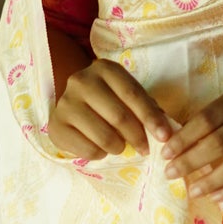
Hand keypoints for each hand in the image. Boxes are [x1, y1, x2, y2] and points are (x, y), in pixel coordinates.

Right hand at [48, 58, 172, 162]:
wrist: (73, 105)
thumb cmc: (109, 100)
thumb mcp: (128, 96)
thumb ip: (147, 108)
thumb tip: (166, 131)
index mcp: (105, 69)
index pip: (133, 94)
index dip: (151, 117)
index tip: (165, 136)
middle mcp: (81, 81)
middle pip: (118, 116)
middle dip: (137, 137)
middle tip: (145, 148)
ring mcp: (66, 103)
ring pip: (103, 136)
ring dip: (119, 147)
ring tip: (120, 147)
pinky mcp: (56, 125)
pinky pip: (87, 149)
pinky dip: (100, 154)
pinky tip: (100, 148)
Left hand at [160, 84, 222, 201]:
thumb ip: (216, 118)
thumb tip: (177, 144)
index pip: (207, 118)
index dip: (184, 137)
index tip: (165, 152)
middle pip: (220, 141)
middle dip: (191, 160)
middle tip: (171, 173)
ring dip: (212, 179)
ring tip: (192, 191)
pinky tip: (217, 197)